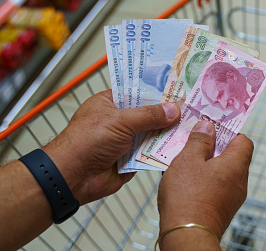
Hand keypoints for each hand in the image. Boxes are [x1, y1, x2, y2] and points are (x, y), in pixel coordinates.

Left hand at [43, 90, 180, 204]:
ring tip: (193, 125)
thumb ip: (148, 115)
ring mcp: (126, 140)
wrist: (72, 177)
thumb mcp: (119, 121)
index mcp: (111, 103)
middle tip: (193, 107)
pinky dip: (163, 151)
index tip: (180, 88)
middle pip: (149, 114)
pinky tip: (183, 145)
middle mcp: (120, 120)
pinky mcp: (132, 159)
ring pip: (153, 134)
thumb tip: (174, 109)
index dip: (158, 91)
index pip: (139, 92)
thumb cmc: (86, 141)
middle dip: (168, 114)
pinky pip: (152, 153)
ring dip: (168, 133)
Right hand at [157, 121, 253, 245]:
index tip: (212, 128)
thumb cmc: (188, 198)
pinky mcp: (222, 209)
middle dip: (214, 148)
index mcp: (236, 165)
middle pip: (232, 156)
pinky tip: (186, 182)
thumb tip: (207, 127)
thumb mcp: (188, 160)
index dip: (229, 132)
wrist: (187, 236)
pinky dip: (205, 181)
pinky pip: (217, 187)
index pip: (244, 141)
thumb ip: (199, 141)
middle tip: (194, 142)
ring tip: (186, 162)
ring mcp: (232, 198)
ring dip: (207, 165)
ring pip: (222, 173)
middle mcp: (239, 182)